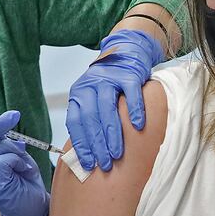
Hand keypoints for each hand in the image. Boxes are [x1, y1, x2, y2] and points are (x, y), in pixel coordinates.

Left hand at [66, 29, 163, 170]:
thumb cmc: (110, 84)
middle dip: (97, 144)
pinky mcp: (129, 74)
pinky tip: (138, 126)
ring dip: (112, 134)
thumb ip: (89, 119)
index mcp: (79, 93)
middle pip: (91, 118)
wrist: (126, 52)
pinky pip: (131, 94)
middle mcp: (90, 84)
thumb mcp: (93, 98)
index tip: (88, 163)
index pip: (76, 122)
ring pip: (108, 109)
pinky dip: (135, 111)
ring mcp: (109, 78)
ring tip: (117, 153)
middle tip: (104, 163)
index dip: (81, 144)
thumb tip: (87, 154)